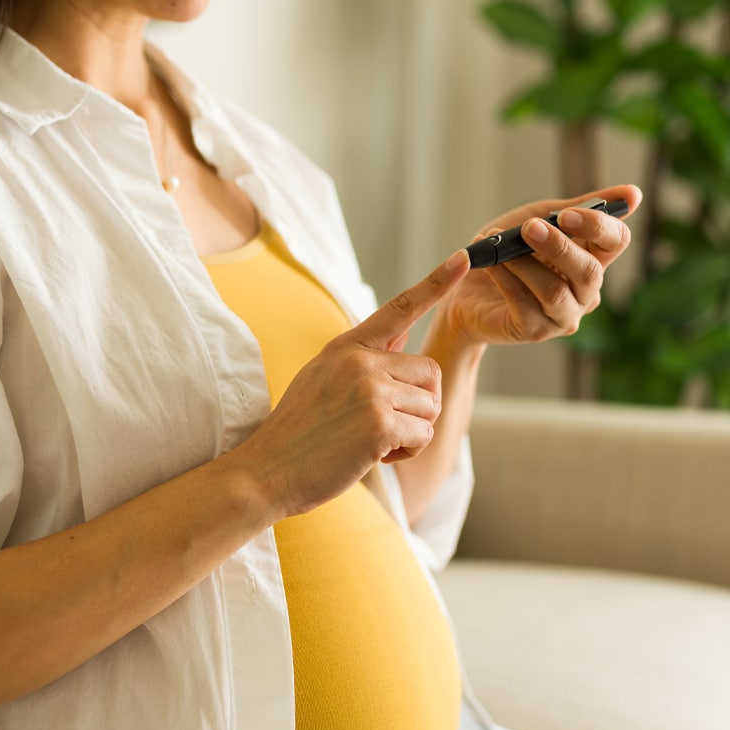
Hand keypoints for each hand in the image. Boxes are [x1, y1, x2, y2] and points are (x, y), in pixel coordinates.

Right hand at [232, 251, 469, 517]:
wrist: (266, 471)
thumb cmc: (297, 433)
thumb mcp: (321, 378)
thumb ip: (361, 357)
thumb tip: (400, 335)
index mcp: (346, 346)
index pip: (399, 307)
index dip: (435, 282)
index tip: (463, 258)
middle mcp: (360, 361)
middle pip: (430, 372)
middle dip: (419, 405)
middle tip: (385, 425)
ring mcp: (370, 390)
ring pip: (431, 406)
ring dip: (412, 431)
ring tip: (373, 441)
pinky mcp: (379, 424)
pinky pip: (423, 434)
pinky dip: (406, 451)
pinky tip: (374, 455)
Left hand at [436, 185, 639, 347]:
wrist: (465, 287)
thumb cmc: (506, 251)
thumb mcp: (539, 219)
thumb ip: (578, 207)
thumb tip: (635, 193)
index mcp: (593, 259)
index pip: (617, 242)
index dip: (598, 226)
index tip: (567, 214)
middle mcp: (586, 293)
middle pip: (589, 271)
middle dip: (558, 246)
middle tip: (528, 227)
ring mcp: (564, 316)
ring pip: (554, 291)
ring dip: (523, 263)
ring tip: (497, 246)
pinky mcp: (535, 331)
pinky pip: (524, 303)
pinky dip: (505, 278)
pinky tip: (491, 264)